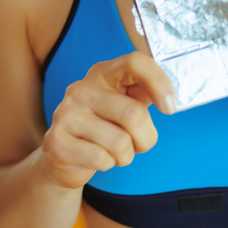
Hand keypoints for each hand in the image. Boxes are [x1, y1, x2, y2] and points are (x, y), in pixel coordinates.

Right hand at [41, 51, 175, 188]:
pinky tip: (97, 158)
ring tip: (114, 151)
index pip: (135, 62)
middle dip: (145, 138)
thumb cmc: (104, 127)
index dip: (159, 82)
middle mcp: (81, 88)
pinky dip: (108, 165)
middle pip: (134, 114)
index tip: (170, 107)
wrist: (64, 157)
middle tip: (138, 143)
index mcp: (102, 73)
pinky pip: (102, 159)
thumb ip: (144, 94)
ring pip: (120, 142)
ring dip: (126, 156)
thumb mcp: (125, 104)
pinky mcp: (57, 141)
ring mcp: (66, 114)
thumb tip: (170, 98)